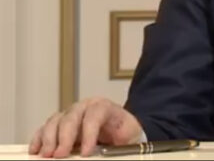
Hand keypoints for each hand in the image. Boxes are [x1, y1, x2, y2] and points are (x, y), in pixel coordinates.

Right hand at [28, 97, 142, 158]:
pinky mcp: (60, 124)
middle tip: (60, 154)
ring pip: (55, 121)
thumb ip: (117, 146)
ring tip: (47, 154)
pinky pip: (45, 128)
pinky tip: (36, 150)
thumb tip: (108, 155)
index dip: (89, 133)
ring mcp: (70, 114)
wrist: (122, 128)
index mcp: (104, 107)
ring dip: (49, 138)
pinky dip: (39, 139)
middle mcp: (85, 107)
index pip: (95, 115)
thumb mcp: (126, 138)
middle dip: (64, 137)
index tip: (86, 152)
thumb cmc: (124, 132)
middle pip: (71, 117)